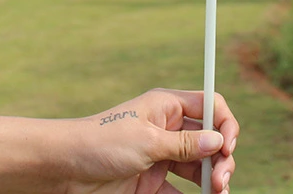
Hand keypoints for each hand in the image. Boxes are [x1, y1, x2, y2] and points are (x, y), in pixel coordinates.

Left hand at [66, 89, 238, 193]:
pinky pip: (180, 192)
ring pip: (198, 167)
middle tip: (219, 181)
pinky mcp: (151, 183)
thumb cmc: (102, 142)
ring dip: (211, 180)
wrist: (64, 169)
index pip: (209, 106)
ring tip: (217, 193)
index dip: (224, 123)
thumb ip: (185, 144)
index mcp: (167, 106)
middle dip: (220, 158)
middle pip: (209, 139)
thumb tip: (218, 140)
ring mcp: (161, 156)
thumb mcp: (147, 140)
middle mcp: (168, 129)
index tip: (228, 146)